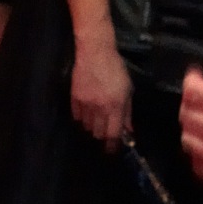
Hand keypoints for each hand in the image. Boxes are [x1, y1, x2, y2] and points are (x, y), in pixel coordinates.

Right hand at [70, 33, 131, 149]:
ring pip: (86, 127)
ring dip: (92, 128)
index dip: (112, 145)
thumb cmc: (116, 69)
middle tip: (106, 135)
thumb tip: (129, 130)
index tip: (112, 150)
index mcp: (115, 106)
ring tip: (97, 123)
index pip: (113, 133)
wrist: (95, 52)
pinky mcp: (74, 99)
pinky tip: (87, 114)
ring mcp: (85, 104)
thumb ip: (127, 112)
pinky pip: (77, 117)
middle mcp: (100, 108)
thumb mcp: (127, 90)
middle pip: (98, 133)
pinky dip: (82, 119)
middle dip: (102, 137)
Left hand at [180, 60, 202, 195]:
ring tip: (202, 123)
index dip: (193, 79)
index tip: (196, 76)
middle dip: (190, 103)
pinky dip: (200, 156)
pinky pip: (197, 165)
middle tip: (199, 99)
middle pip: (185, 113)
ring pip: (187, 139)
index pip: (193, 88)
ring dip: (192, 129)